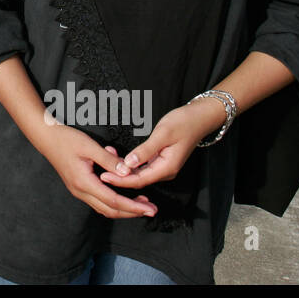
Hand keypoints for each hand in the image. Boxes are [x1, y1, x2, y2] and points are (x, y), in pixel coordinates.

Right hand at [31, 122, 157, 218]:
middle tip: (151, 209)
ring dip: (124, 209)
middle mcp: (81, 191)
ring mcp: (78, 191)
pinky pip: (99, 201)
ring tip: (141, 204)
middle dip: (132, 212)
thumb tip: (128, 172)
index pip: (114, 201)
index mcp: (84, 182)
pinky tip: (124, 196)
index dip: (133, 207)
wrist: (46, 138)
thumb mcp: (90, 146)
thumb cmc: (67, 139)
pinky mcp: (79, 187)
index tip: (149, 208)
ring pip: (104, 208)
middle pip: (110, 210)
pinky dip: (114, 202)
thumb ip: (109, 160)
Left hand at [99, 99, 226, 191]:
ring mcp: (163, 167)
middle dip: (119, 176)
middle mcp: (165, 171)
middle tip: (99, 170)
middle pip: (138, 179)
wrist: (199, 118)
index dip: (120, 180)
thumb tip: (129, 163)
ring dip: (123, 170)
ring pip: (139, 174)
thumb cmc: (183, 123)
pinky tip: (117, 159)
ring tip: (104, 163)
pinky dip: (129, 165)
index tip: (104, 177)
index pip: (139, 180)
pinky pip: (142, 167)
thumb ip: (146, 150)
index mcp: (167, 168)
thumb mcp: (162, 134)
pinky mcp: (161, 160)